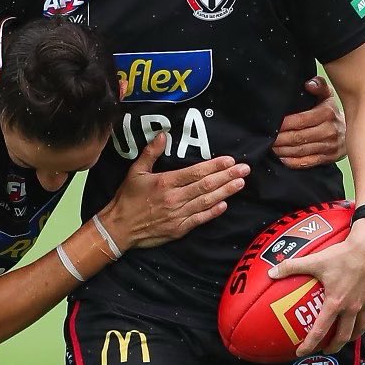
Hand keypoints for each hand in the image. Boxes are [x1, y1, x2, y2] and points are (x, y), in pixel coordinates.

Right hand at [99, 132, 249, 250]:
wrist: (119, 228)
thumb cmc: (127, 198)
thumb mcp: (135, 171)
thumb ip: (151, 153)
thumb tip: (164, 134)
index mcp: (165, 183)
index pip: (195, 172)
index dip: (214, 166)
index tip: (230, 160)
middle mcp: (174, 198)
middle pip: (206, 186)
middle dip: (227, 177)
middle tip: (245, 169)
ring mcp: (178, 215)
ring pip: (206, 202)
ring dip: (225, 192)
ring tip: (240, 184)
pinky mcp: (179, 229)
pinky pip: (200, 219)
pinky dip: (213, 212)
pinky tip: (225, 205)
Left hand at [268, 219, 364, 354]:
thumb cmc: (341, 256)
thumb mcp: (313, 261)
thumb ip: (290, 267)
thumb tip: (271, 272)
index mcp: (335, 303)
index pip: (320, 330)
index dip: (310, 344)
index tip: (302, 352)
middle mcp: (352, 308)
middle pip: (343, 335)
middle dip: (334, 346)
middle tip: (325, 350)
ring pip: (361, 328)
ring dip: (352, 336)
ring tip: (345, 338)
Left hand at [272, 76, 345, 167]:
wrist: (353, 129)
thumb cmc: (330, 110)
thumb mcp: (327, 94)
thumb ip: (319, 85)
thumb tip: (309, 84)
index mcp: (328, 113)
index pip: (301, 120)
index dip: (285, 123)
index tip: (271, 125)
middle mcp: (330, 130)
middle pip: (299, 137)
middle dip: (280, 139)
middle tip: (266, 138)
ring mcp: (330, 146)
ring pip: (301, 151)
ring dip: (283, 151)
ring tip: (270, 148)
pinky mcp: (329, 158)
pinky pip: (308, 162)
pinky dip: (293, 162)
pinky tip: (282, 159)